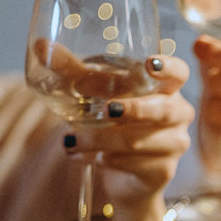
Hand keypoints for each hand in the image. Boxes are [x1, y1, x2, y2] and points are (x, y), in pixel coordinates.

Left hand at [65, 55, 194, 200]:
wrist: (124, 173)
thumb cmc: (114, 123)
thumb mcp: (95, 95)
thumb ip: (72, 71)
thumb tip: (41, 46)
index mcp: (167, 88)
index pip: (179, 73)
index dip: (168, 68)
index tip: (149, 65)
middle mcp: (178, 114)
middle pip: (163, 109)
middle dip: (134, 109)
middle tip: (105, 109)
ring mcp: (174, 144)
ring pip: (140, 141)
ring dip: (101, 140)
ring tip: (70, 141)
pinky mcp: (163, 170)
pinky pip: (135, 165)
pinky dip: (105, 160)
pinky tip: (86, 157)